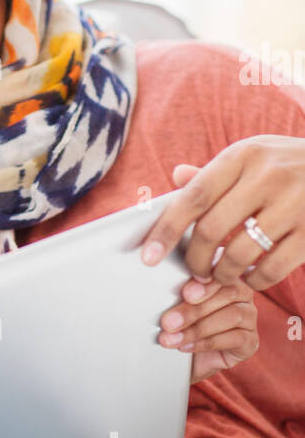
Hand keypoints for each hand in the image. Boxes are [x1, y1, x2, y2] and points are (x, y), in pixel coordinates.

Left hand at [141, 136, 304, 289]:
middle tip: (193, 272)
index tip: (148, 256)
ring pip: (240, 254)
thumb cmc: (286, 164)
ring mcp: (294, 203)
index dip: (166, 229)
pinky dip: (254, 281)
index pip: (193, 196)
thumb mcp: (252, 157)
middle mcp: (267, 176)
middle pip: (211, 229)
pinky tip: (250, 278)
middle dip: (194, 260)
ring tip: (220, 275)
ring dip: (223, 274)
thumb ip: (214, 173)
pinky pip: (272, 269)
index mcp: (242, 156)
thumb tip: (176, 177)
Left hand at [158, 278, 257, 382]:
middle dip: (194, 310)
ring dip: (197, 329)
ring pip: (232, 316)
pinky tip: (187, 347)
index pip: (222, 274)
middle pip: (227, 294)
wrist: (185, 360)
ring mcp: (249, 318)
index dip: (205, 284)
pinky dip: (207, 343)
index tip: (185, 294)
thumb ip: (180, 294)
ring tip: (172, 339)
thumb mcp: (177, 305)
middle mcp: (242, 294)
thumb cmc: (182, 324)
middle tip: (168, 322)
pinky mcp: (251, 341)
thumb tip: (165, 290)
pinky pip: (235, 338)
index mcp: (225, 277)